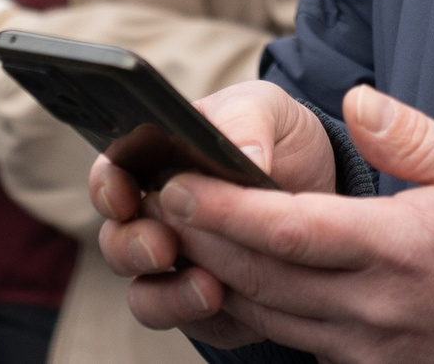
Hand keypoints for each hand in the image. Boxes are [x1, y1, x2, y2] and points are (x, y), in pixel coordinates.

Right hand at [92, 81, 340, 345]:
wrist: (326, 186)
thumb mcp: (266, 109)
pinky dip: (204, 317)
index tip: (123, 196)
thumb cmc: (278, 138)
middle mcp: (157, 220)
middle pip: (117, 243)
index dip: (107, 188)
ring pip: (145, 295)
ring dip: (167, 296)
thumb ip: (244, 121)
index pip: (111, 176)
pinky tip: (232, 303)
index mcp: (155, 164)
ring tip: (207, 288)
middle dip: (132, 247)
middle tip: (163, 247)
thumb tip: (244, 156)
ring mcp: (180, 266)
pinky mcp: (210, 307)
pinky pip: (193, 323)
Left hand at [104, 84, 433, 363]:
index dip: (226, 208)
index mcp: (401, 247)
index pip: (290, 230)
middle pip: (263, 279)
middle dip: (203, 240)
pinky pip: (302, 345)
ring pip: (272, 319)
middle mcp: (378, 308)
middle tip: (159, 203)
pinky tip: (240, 282)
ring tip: (184, 239)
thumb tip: (355, 101)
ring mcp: (374, 350)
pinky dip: (263, 313)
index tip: (180, 182)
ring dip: (221, 280)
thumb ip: (411, 135)